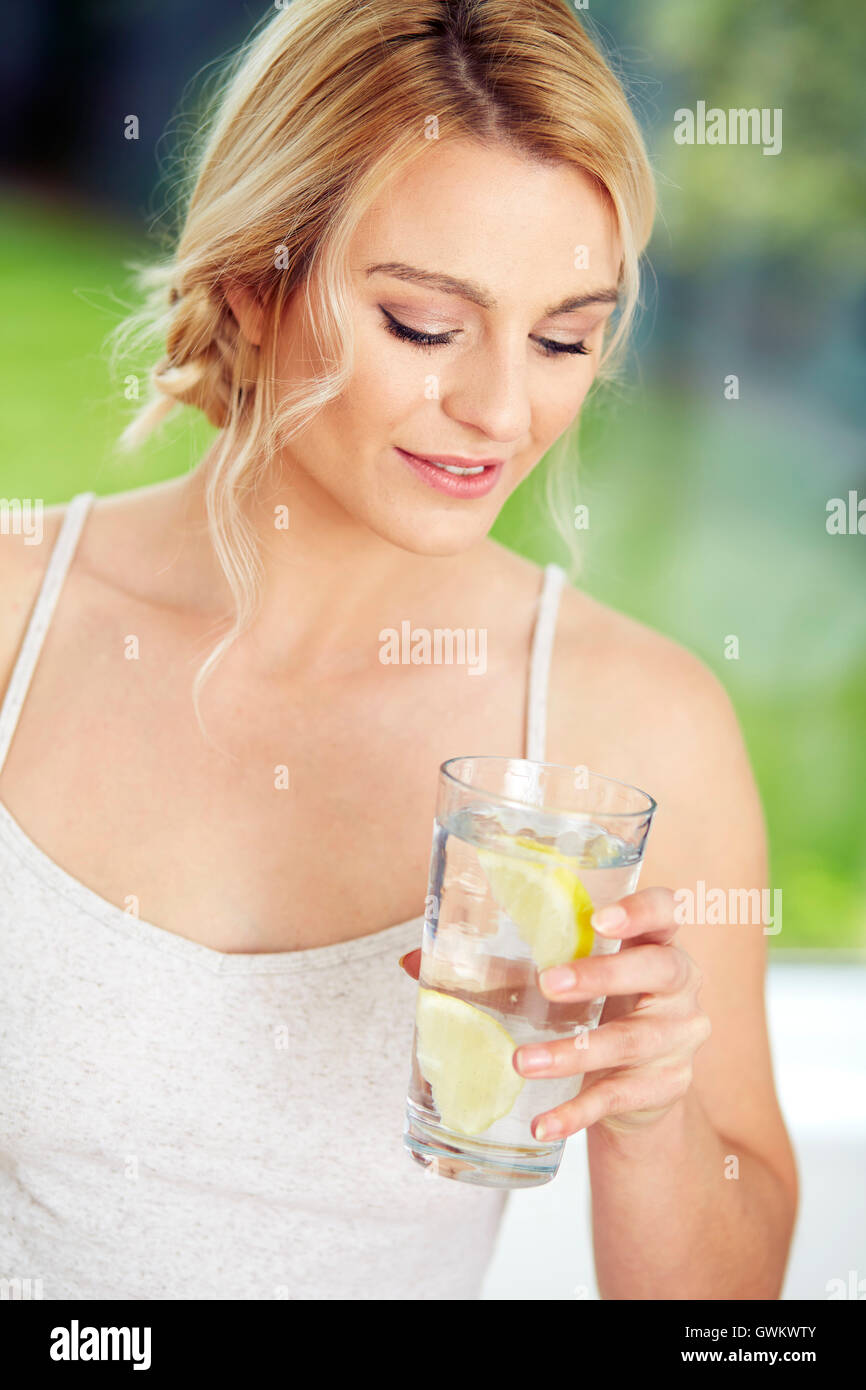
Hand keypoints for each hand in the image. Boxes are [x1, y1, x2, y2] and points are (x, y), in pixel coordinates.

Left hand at [399, 886, 710, 1141]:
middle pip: (658, 970)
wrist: (636, 1086)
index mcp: (655, 941)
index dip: (640, 911)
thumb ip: (497, 967)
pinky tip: (545, 1124)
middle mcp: (678, 986)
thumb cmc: (592, 1009)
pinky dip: (577, 1111)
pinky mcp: (664, 1087)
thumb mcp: (558, 982)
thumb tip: (413, 960)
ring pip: (632, 1040)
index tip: (601, 918)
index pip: (665, 911)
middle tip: (548, 984)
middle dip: (603, 976)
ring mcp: (677, 1039)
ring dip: (574, 1052)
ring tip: (521, 1062)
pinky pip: (619, 1098)